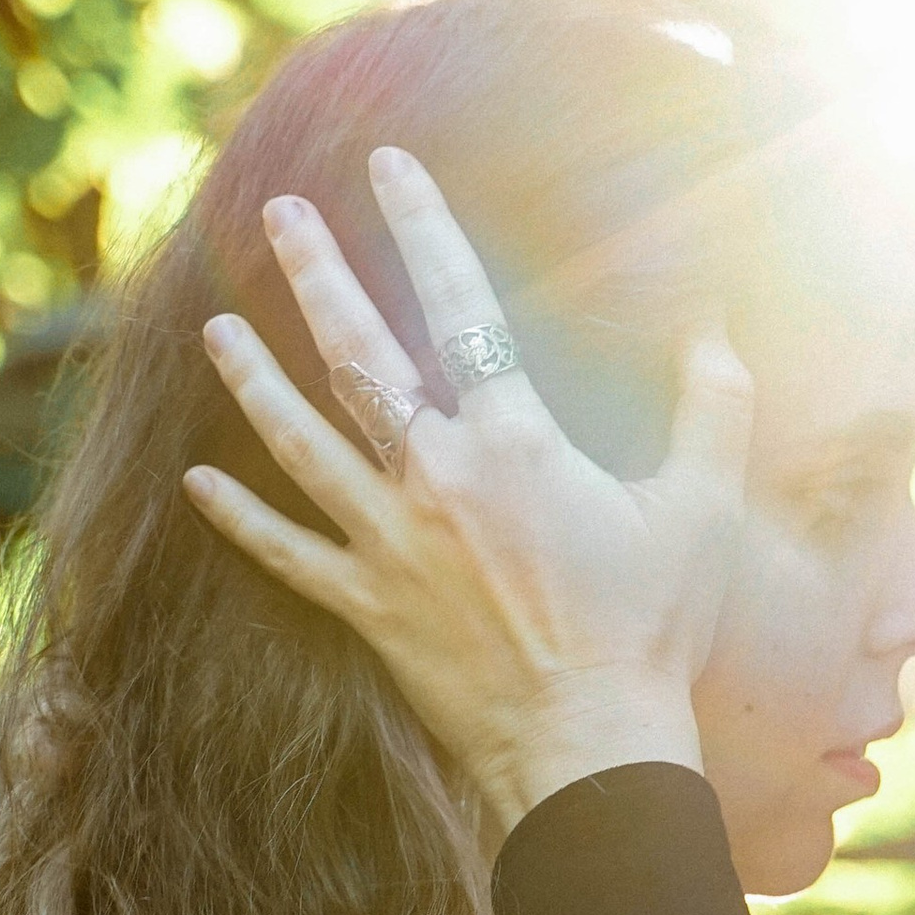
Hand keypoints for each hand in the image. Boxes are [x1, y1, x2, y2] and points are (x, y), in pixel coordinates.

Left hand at [183, 146, 753, 830]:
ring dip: (252, 380)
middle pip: (358, 355)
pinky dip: (239, 520)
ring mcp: (391, 544)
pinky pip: (286, 555)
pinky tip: (197, 483)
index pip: (461, 306)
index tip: (388, 168)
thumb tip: (716, 319)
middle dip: (315, 274)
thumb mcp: (705, 507)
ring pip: (301, 443)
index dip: (423, 226)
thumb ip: (714, 403)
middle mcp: (438, 478)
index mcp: (516, 442)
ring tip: (213, 327)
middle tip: (276, 212)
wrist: (591, 746)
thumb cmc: (656, 629)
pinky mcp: (368, 608)